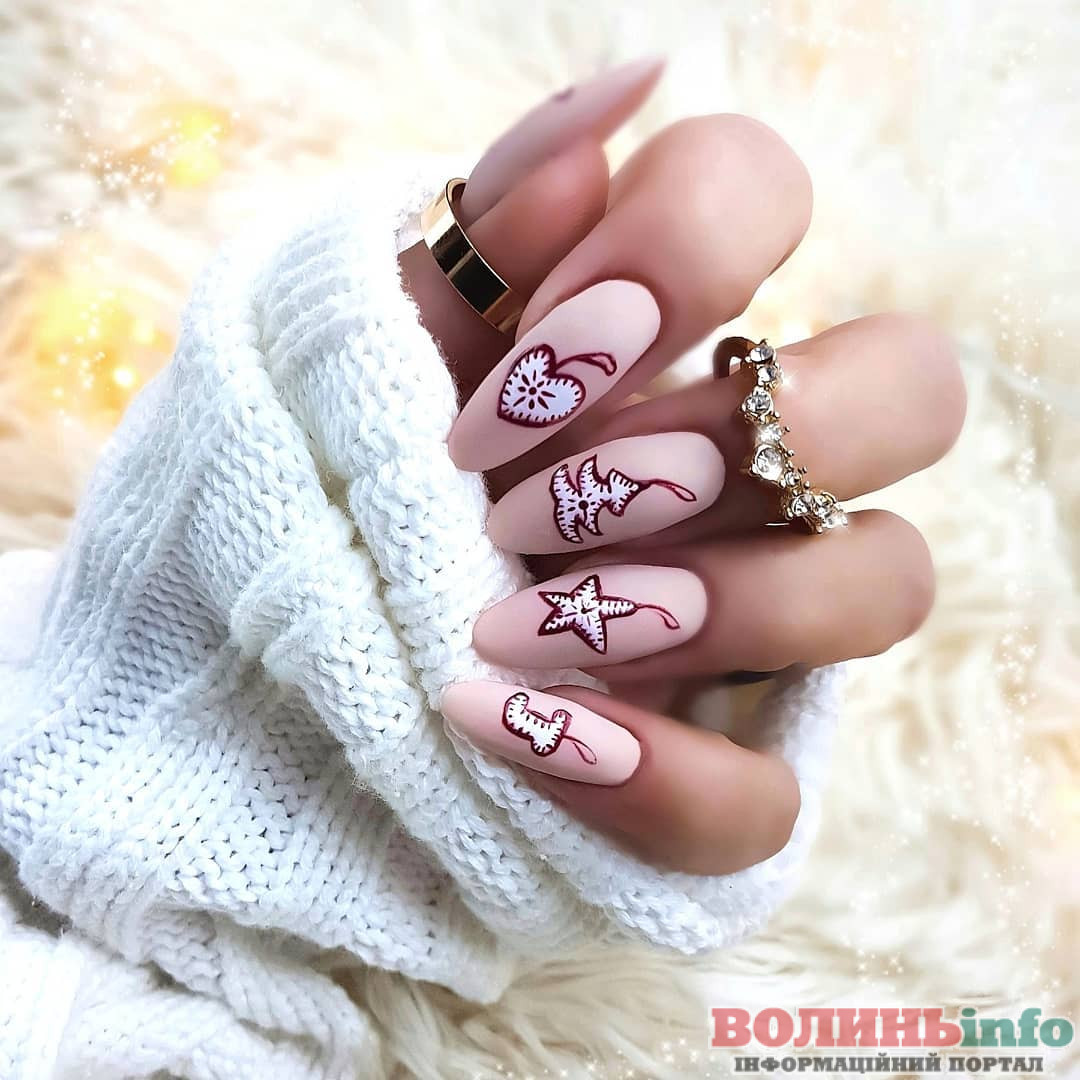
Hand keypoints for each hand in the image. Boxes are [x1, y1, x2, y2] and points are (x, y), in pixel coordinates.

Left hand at [401, 59, 964, 875]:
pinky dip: (650, 781)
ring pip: (884, 585)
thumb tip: (631, 89)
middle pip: (908, 390)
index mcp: (663, 338)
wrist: (248, 656)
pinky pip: (762, 803)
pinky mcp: (709, 768)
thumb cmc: (322, 481)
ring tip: (510, 626)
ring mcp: (750, 622)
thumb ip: (492, 234)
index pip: (767, 196)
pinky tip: (514, 739)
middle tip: (539, 502)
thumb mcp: (372, 354)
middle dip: (729, 438)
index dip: (679, 254)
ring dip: (714, 603)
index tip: (530, 360)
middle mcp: (746, 467)